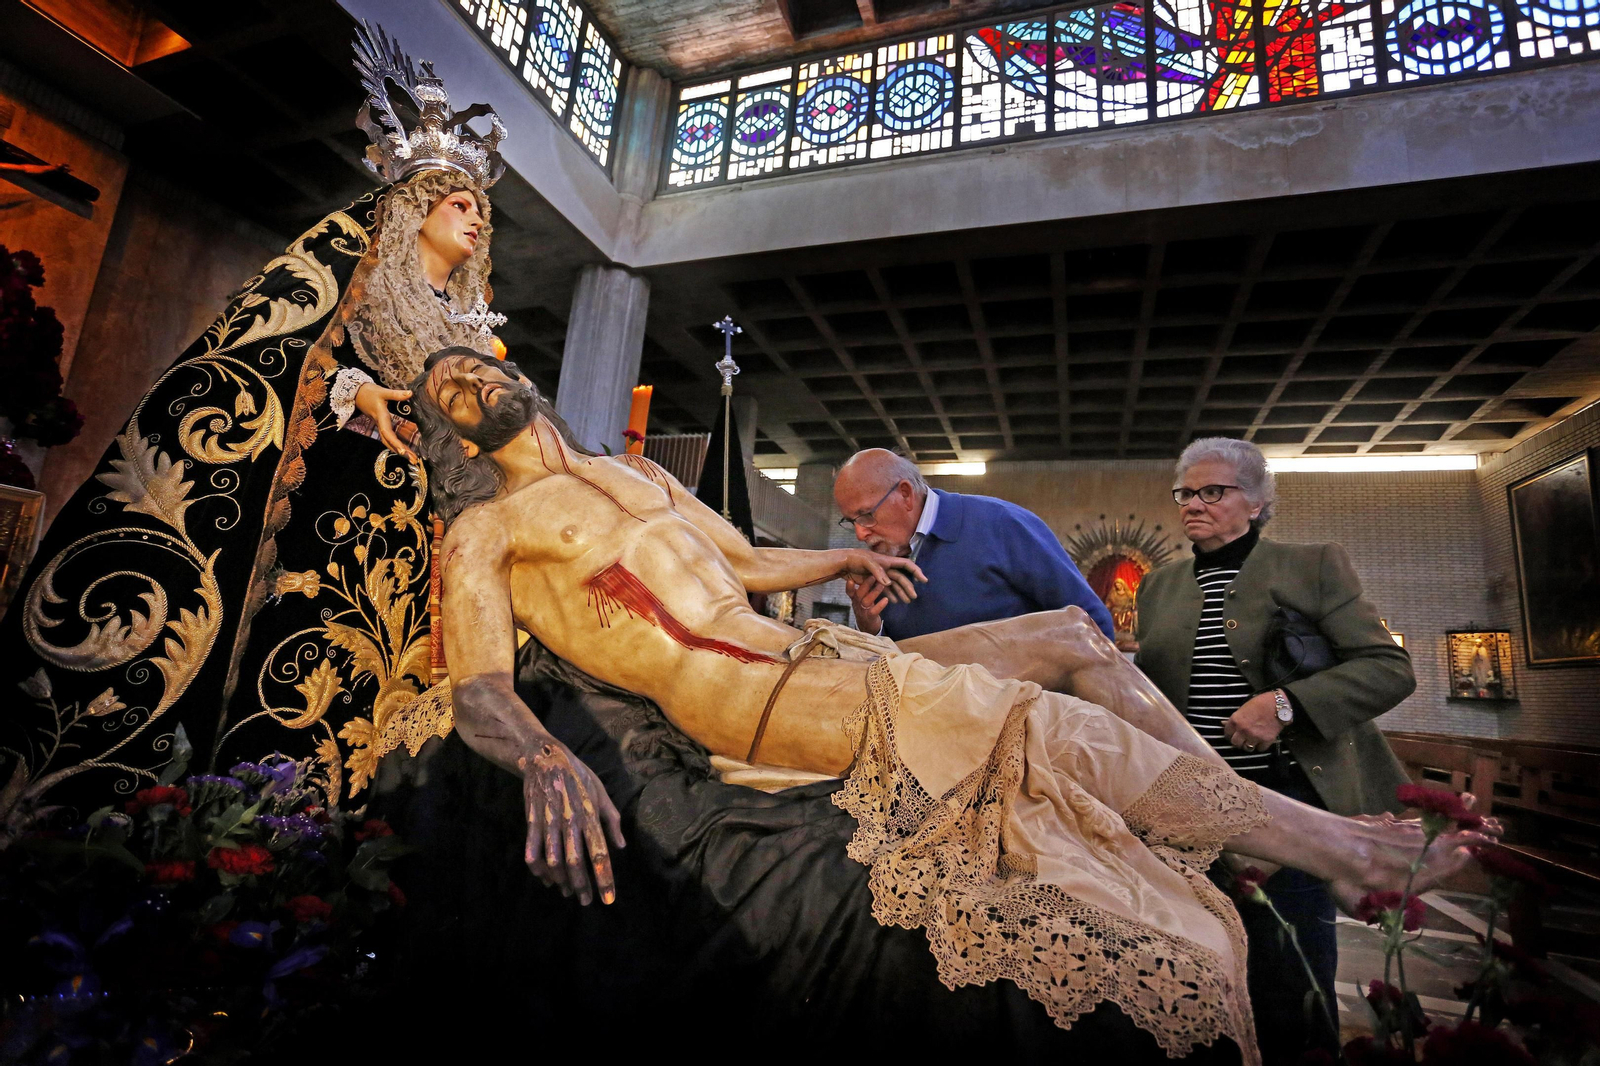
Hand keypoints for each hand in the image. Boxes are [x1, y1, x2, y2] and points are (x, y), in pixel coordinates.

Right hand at [354, 382, 417, 462]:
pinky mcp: (382, 425)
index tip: (404, 452)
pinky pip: (390, 438)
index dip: (395, 443)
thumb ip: (396, 394)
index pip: (387, 433)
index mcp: (381, 417)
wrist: (357, 393)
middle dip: (401, 452)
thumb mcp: (383, 391)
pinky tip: (407, 450)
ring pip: (389, 442)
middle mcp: (381, 424)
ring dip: (400, 450)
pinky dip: (398, 444)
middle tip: (414, 461)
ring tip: (413, 459)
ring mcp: (381, 426)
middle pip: (389, 442)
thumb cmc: (369, 392)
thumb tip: (411, 393)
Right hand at [517, 738, 625, 905]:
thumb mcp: (601, 792)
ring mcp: (549, 821)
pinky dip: (538, 868)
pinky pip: (532, 850)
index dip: (604, 878)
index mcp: (589, 815)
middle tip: (585, 902)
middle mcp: (570, 821)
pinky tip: (545, 878)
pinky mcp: (532, 820)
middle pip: (576, 863)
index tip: (608, 899)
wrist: (545, 756)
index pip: (600, 853)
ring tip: (568, 892)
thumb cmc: (578, 774)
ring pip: (553, 860)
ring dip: (561, 881)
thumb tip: (621, 846)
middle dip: (582, 886)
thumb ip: (612, 820)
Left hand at [842, 549, 925, 605]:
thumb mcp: (866, 563)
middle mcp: (887, 568)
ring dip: (901, 592)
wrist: (843, 563)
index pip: (906, 564)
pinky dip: (890, 595)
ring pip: (895, 585)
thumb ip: (878, 572)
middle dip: (909, 587)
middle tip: (914, 598)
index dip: (916, 571)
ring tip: (907, 602)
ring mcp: (880, 575)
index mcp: (887, 561)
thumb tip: (888, 583)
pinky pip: (885, 589)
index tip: (923, 580)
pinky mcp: (874, 582)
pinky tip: (895, 601)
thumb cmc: (855, 559)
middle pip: (902, 578)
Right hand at [845, 575, 887, 633]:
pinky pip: (873, 611)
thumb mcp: (864, 599)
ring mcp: (862, 612)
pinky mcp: (869, 618)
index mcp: (855, 599)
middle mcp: (857, 605)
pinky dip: (879, 605)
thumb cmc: (867, 609)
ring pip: (866, 601)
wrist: (868, 628)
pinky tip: (886, 599)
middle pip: (859, 594)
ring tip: (882, 584)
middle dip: (866, 584)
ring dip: (874, 592)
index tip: (850, 579)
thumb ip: (866, 589)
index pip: (849, 592)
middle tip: (873, 575)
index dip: (849, 587)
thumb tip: (872, 573)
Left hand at [1223, 691, 1285, 752]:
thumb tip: (1223, 723)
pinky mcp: (1266, 741)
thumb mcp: (1244, 708)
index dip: (1229, 734)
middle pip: (1235, 743)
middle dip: (1238, 741)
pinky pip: (1260, 749)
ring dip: (1248, 745)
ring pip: (1247, 748)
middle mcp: (1243, 730)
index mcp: (1236, 720)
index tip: (1233, 734)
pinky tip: (1262, 740)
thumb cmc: (1260, 703)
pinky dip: (1261, 746)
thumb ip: (1234, 718)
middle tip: (1242, 739)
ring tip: (1252, 740)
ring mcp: (1254, 736)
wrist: (1279, 705)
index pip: (1227, 733)